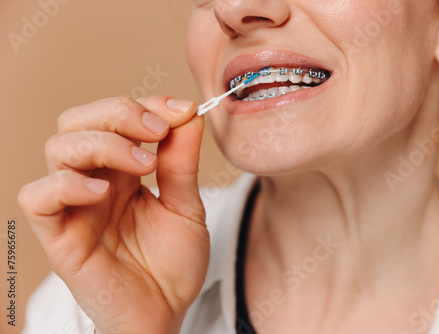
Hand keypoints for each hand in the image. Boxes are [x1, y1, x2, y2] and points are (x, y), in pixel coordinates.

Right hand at [18, 96, 208, 333]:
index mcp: (123, 171)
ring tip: (142, 164)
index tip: (180, 111)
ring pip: (58, 148)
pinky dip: (66, 184)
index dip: (145, 105)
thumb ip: (182, 163)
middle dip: (118, 113)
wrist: (164, 312)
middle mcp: (95, 181)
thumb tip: (188, 114)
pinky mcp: (59, 236)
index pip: (116, 117)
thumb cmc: (172, 264)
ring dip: (102, 144)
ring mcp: (75, 206)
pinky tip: (102, 191)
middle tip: (156, 130)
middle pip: (78, 121)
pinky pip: (38, 198)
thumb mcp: (186, 207)